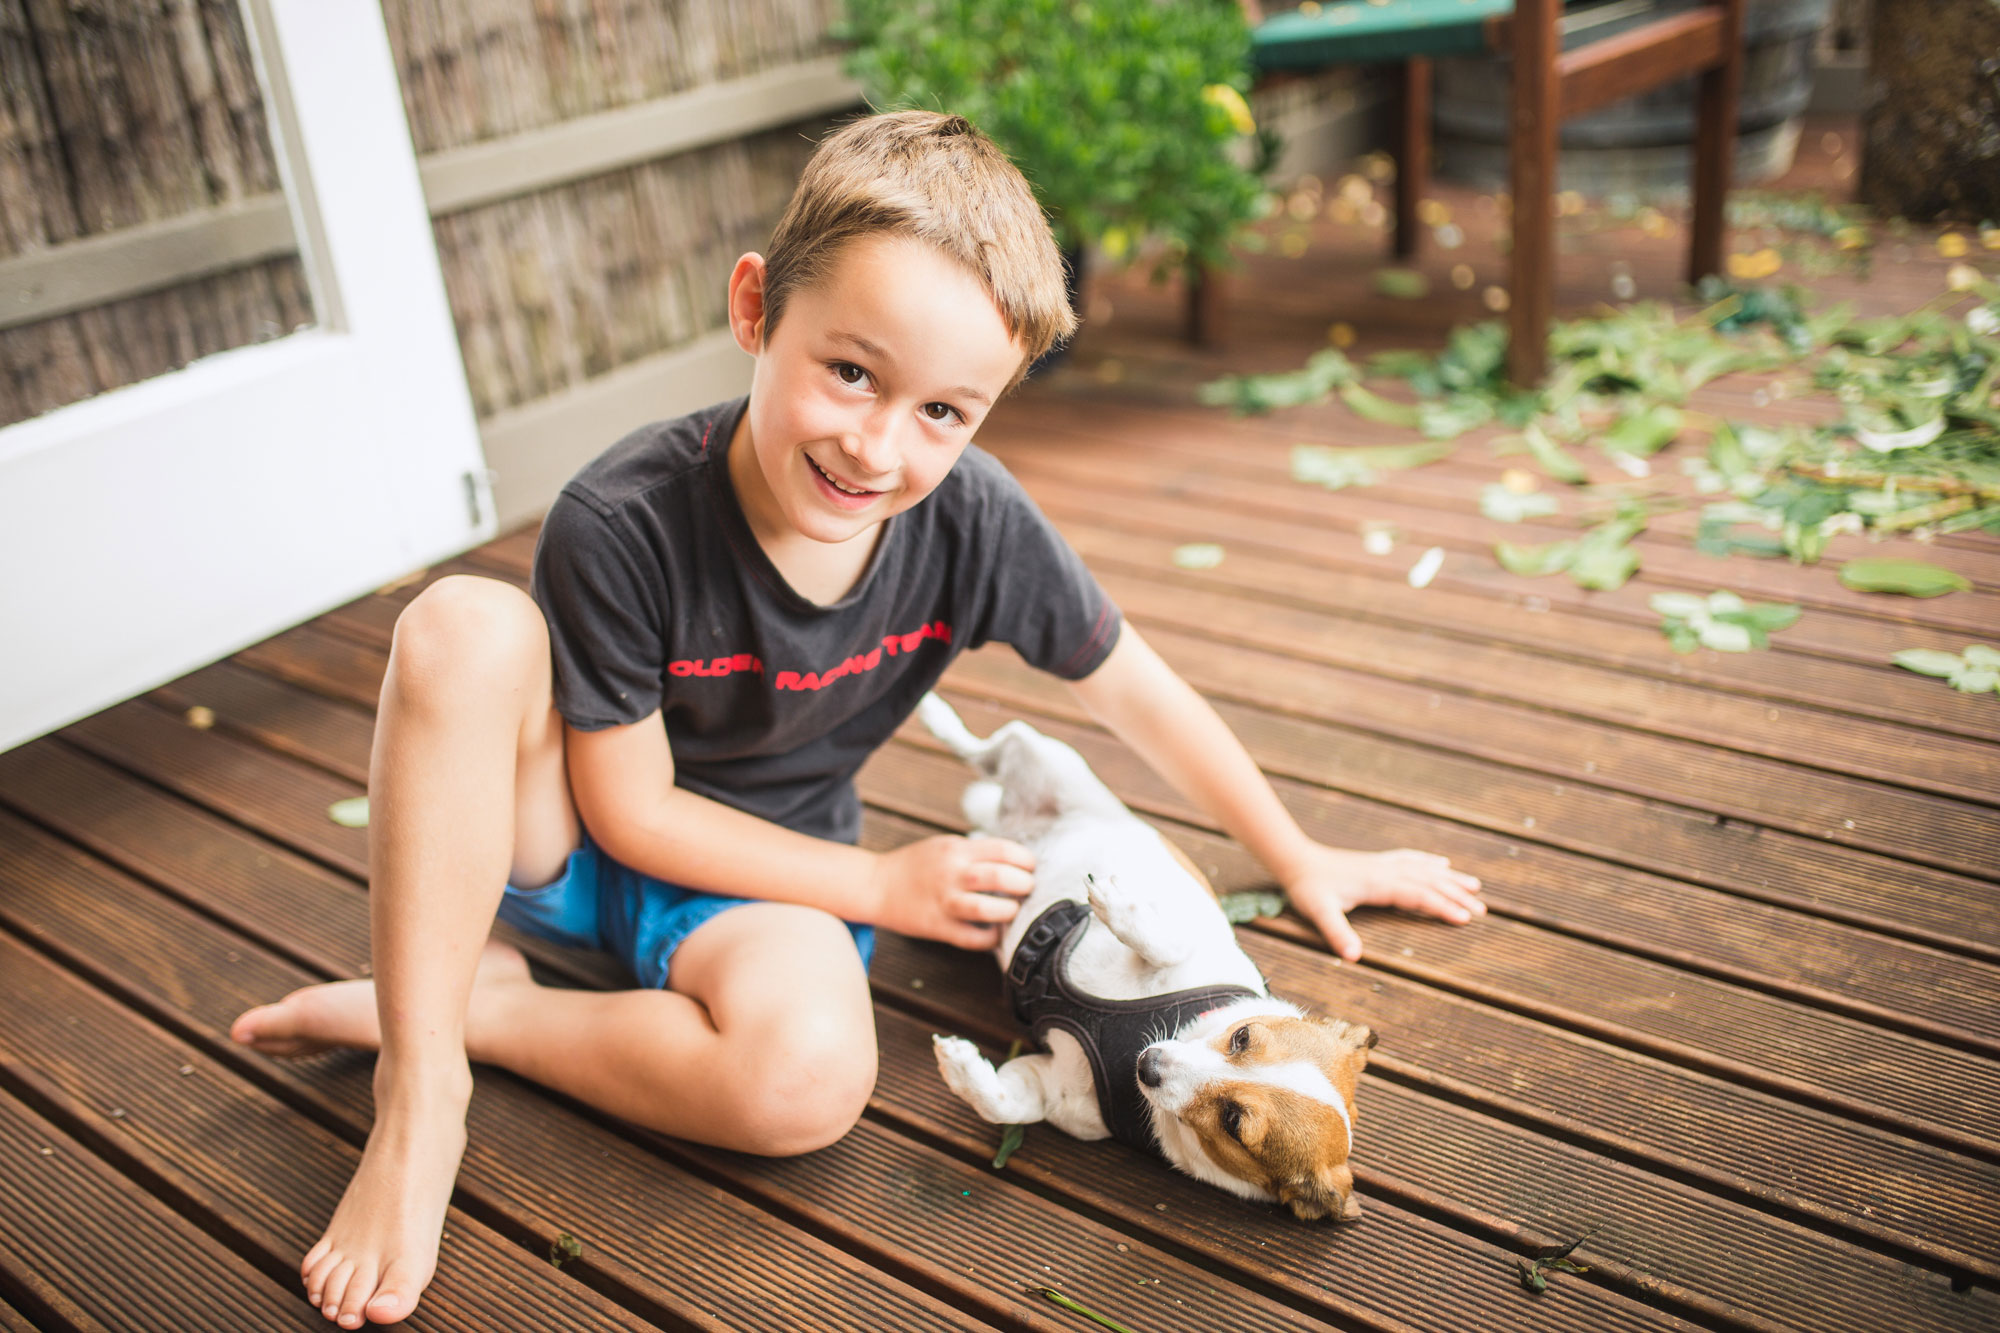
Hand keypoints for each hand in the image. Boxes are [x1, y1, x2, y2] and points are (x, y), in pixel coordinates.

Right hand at [870, 835, 1035, 948]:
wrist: (876, 885)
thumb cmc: (916, 864)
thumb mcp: (945, 845)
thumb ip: (975, 852)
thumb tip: (1015, 863)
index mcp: (956, 849)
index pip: (1002, 849)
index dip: (1025, 859)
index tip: (1031, 867)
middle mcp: (951, 873)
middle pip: (998, 876)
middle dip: (1023, 883)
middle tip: (1028, 888)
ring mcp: (944, 902)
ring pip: (986, 908)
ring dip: (1008, 910)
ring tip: (1013, 909)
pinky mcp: (938, 927)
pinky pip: (971, 938)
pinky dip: (990, 938)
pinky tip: (997, 933)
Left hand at [1281, 844, 1483, 962]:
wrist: (1296, 860)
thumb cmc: (1308, 888)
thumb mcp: (1320, 912)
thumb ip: (1337, 933)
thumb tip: (1354, 957)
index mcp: (1379, 884)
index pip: (1418, 895)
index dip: (1442, 906)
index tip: (1465, 919)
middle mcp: (1386, 871)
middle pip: (1429, 882)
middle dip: (1456, 895)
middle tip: (1482, 911)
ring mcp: (1383, 865)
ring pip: (1425, 870)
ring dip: (1451, 879)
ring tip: (1476, 887)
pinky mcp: (1378, 863)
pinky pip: (1411, 860)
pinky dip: (1430, 863)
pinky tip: (1442, 864)